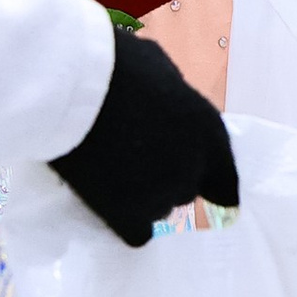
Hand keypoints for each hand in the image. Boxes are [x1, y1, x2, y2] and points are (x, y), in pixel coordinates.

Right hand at [52, 29, 240, 246]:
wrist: (71, 87)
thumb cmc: (114, 64)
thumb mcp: (160, 65)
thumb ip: (175, 95)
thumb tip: (169, 101)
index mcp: (209, 134)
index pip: (225, 180)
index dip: (208, 179)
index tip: (193, 179)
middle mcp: (192, 170)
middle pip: (187, 190)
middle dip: (167, 177)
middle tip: (135, 157)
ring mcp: (160, 197)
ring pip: (160, 210)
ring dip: (143, 196)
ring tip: (112, 171)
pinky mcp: (126, 216)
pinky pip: (136, 233)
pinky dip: (124, 220)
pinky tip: (108, 200)